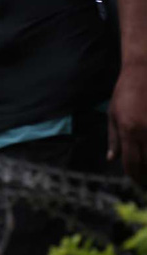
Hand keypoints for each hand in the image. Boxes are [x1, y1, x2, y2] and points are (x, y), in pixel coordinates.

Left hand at [109, 64, 146, 183]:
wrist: (143, 72)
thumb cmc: (125, 92)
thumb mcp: (113, 114)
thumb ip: (114, 139)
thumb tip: (112, 159)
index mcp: (128, 130)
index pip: (131, 163)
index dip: (134, 176)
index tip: (136, 181)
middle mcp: (145, 132)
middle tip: (146, 182)